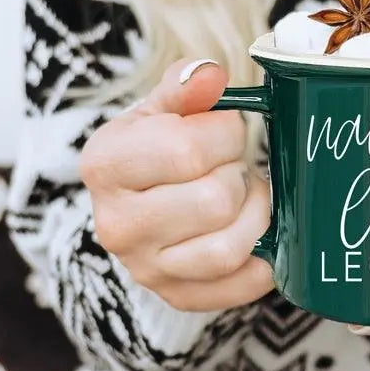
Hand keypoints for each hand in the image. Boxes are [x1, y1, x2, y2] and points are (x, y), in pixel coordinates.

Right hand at [80, 59, 273, 311]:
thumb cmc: (156, 148)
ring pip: (228, 249)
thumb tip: (210, 75)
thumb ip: (186, 86)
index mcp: (106, 165)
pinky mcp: (177, 296)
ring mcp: (145, 268)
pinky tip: (258, 234)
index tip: (225, 129)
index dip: (226, 133)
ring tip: (247, 196)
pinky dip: (263, 260)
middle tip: (234, 165)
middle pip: (214, 200)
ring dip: (255, 214)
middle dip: (239, 174)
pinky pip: (239, 286)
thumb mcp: (163, 108)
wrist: (137, 202)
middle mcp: (116, 225)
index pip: (188, 150)